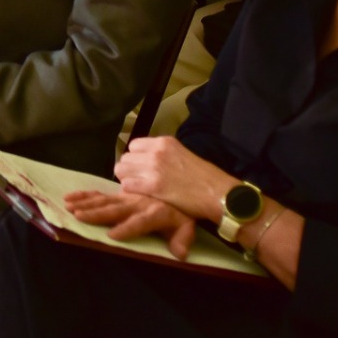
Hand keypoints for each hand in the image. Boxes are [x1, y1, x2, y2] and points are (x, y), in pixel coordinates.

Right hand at [64, 191, 197, 254]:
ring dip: (86, 203)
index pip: (140, 221)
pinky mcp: (119, 195)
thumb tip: (180, 254)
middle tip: (79, 216)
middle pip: (116, 209)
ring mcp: (126, 198)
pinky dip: (84, 195)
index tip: (112, 235)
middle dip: (97, 213)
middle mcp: (137, 203)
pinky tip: (70, 197)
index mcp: (154, 212)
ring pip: (104, 200)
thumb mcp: (186, 226)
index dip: (127, 228)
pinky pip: (100, 194)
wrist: (179, 187)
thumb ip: (182, 239)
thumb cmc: (180, 213)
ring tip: (70, 207)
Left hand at [115, 136, 233, 216]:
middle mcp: (156, 151)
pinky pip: (126, 185)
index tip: (142, 169)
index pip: (134, 145)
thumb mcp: (182, 154)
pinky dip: (131, 191)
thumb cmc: (203, 178)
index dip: (136, 159)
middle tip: (139, 181)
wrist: (217, 193)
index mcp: (164, 142)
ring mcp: (153, 167)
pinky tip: (142, 195)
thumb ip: (163, 154)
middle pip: (125, 158)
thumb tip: (146, 160)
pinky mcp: (152, 185)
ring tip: (140, 189)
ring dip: (128, 180)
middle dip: (130, 170)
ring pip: (121, 170)